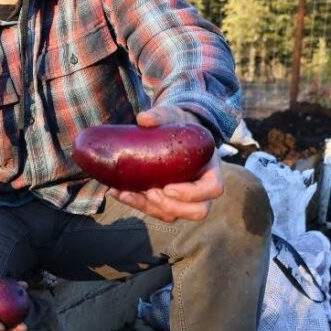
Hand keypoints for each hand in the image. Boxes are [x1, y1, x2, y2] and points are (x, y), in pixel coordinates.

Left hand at [108, 106, 224, 222]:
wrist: (169, 130)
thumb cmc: (177, 124)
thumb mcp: (172, 116)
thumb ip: (161, 115)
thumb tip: (144, 118)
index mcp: (211, 168)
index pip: (213, 188)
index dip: (192, 193)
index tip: (168, 187)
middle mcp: (202, 188)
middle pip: (197, 211)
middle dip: (171, 206)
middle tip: (150, 192)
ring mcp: (184, 198)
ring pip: (174, 215)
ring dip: (149, 209)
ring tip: (127, 194)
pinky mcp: (166, 201)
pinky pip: (155, 211)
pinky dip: (136, 204)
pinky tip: (117, 192)